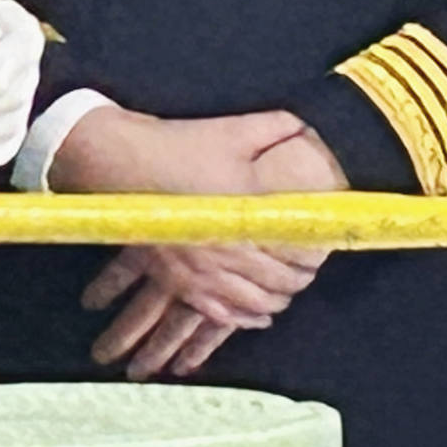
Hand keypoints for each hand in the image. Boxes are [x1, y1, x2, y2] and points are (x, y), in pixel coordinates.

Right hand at [56, 107, 345, 379]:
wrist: (124, 164)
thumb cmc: (181, 146)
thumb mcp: (234, 131)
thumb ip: (277, 127)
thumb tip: (306, 128)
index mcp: (248, 214)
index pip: (295, 249)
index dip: (314, 254)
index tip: (322, 248)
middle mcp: (228, 250)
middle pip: (278, 282)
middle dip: (300, 280)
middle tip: (309, 272)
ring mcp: (201, 271)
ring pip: (252, 303)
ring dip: (276, 302)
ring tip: (286, 294)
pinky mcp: (178, 281)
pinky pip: (219, 314)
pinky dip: (243, 319)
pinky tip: (257, 317)